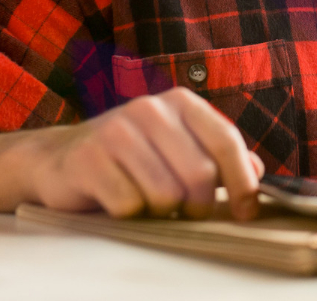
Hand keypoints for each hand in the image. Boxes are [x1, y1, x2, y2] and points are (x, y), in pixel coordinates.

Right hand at [30, 87, 264, 218]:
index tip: (248, 212)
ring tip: (148, 203)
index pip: (226, 141)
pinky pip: (128, 204)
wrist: (59, 158)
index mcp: (181, 102)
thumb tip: (257, 171)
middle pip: (200, 174)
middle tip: (186, 212)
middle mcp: (151, 108)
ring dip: (161, 212)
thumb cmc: (131, 157)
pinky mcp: (87, 157)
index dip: (243, 182)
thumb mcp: (178, 147)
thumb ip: (218, 156)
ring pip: (165, 194)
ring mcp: (117, 130)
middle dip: (198, 205)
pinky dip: (128, 214)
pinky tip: (118, 201)